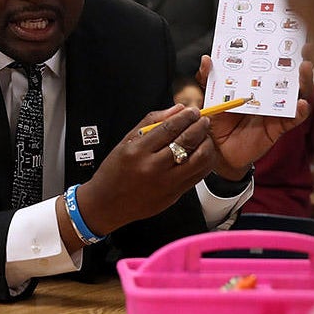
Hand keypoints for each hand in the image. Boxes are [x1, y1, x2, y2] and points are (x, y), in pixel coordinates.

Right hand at [75, 106, 215, 234]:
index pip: (169, 128)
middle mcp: (152, 167)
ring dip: (206, 144)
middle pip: (186, 141)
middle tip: (203, 120)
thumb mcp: (125, 142)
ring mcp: (165, 183)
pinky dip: (205, 162)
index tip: (192, 111)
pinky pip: (197, 176)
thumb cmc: (114, 173)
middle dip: (199, 126)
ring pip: (198, 159)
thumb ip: (151, 122)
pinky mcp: (173, 195)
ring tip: (205, 136)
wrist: (107, 204)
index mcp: (138, 151)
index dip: (185, 116)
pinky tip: (203, 154)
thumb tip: (176, 109)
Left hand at [196, 56, 311, 178]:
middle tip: (306, 47)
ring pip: (298, 93)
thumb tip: (206, 59)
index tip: (290, 32)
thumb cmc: (217, 120)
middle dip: (303, 58)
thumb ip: (208, 78)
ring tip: (305, 68)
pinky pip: (293, 119)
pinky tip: (302, 104)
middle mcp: (271, 93)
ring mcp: (277, 109)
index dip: (284, 48)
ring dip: (304, 80)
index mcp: (257, 81)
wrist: (217, 149)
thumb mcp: (211, 96)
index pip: (274, 62)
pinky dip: (300, 112)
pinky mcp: (279, 128)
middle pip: (293, 74)